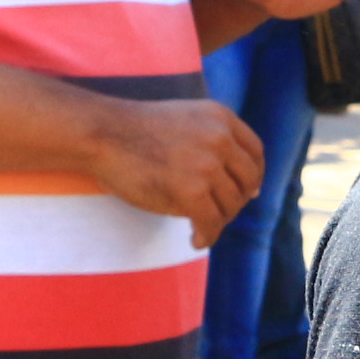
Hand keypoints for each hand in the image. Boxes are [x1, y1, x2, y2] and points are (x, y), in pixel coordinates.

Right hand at [88, 97, 266, 247]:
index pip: (256, 152)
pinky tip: (196, 240)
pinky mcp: (190, 190)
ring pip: (231, 204)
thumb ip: (217, 143)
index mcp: (221, 118)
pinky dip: (207, 236)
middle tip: (219, 213)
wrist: (103, 133)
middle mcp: (220, 138)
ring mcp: (207, 164)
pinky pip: (212, 222)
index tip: (245, 191)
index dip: (253, 175)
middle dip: (237, 201)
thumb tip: (255, 190)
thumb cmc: (138, 131)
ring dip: (219, 221)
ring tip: (202, 228)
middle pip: (247, 180)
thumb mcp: (187, 120)